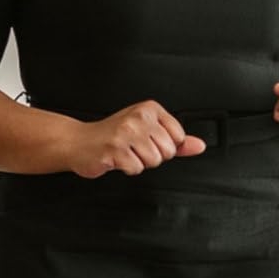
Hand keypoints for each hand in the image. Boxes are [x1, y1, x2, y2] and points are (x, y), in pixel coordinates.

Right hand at [64, 100, 206, 178]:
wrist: (79, 142)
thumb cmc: (113, 135)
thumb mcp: (148, 131)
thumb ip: (176, 140)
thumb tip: (199, 146)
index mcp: (149, 108)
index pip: (178, 137)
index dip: (164, 146)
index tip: (146, 140)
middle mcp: (138, 117)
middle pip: (167, 151)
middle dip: (152, 156)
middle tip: (133, 147)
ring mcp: (126, 132)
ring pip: (153, 162)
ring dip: (139, 163)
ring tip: (125, 152)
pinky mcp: (115, 149)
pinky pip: (136, 169)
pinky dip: (127, 168)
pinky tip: (116, 158)